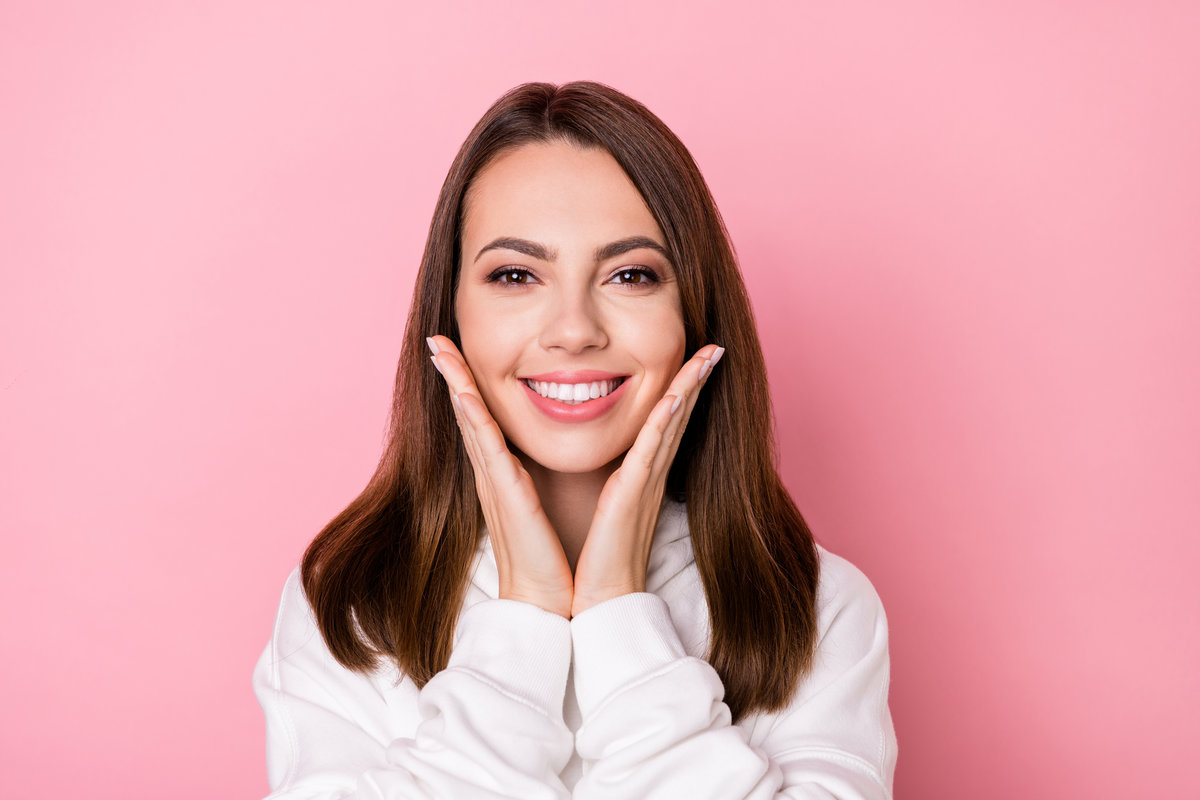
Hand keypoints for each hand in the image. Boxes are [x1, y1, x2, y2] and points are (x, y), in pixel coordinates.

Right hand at [427, 335, 573, 618]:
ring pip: (471, 419)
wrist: (547, 601)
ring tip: (440, 346)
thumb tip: (543, 463)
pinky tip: (462, 390)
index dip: (467, 384)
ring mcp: (495, 481)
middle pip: (467, 411)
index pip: (482, 419)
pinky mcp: (506, 493)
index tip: (454, 352)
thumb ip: (541, 480)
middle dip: (451, 373)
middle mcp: (494, 473)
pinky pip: (487, 445)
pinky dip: (473, 414)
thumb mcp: (545, 507)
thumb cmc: (552, 557)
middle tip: (435, 337)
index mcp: (505, 474)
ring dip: (455, 381)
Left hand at [571, 344, 724, 616]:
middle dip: (695, 379)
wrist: (594, 601)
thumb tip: (604, 472)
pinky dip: (666, 420)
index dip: (682, 391)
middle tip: (714, 347)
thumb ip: (607, 485)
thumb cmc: (593, 561)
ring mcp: (644, 482)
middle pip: (678, 416)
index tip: (695, 361)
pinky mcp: (633, 493)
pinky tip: (676, 395)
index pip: (664, 424)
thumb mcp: (600, 510)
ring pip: (672, 424)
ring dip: (689, 387)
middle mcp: (648, 475)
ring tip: (708, 355)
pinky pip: (651, 449)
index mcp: (639, 477)